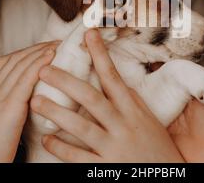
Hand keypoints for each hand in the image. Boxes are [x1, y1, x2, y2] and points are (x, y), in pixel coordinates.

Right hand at [0, 40, 59, 162]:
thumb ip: (11, 104)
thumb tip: (33, 96)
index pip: (7, 62)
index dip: (27, 51)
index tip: (44, 46)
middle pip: (15, 58)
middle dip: (37, 47)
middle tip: (57, 41)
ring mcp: (0, 97)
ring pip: (21, 65)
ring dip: (41, 51)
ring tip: (58, 44)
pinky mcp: (9, 107)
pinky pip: (25, 79)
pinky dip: (39, 64)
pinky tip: (51, 56)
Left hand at [30, 29, 183, 162]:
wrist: (168, 177)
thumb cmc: (158, 147)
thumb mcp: (148, 120)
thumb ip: (131, 101)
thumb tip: (116, 81)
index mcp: (133, 109)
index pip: (113, 76)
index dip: (100, 54)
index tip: (88, 34)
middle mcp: (123, 125)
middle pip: (90, 98)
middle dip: (66, 81)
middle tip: (44, 69)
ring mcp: (114, 147)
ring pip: (80, 126)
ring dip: (56, 113)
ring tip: (35, 101)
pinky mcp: (106, 167)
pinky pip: (77, 157)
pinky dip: (60, 147)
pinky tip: (46, 139)